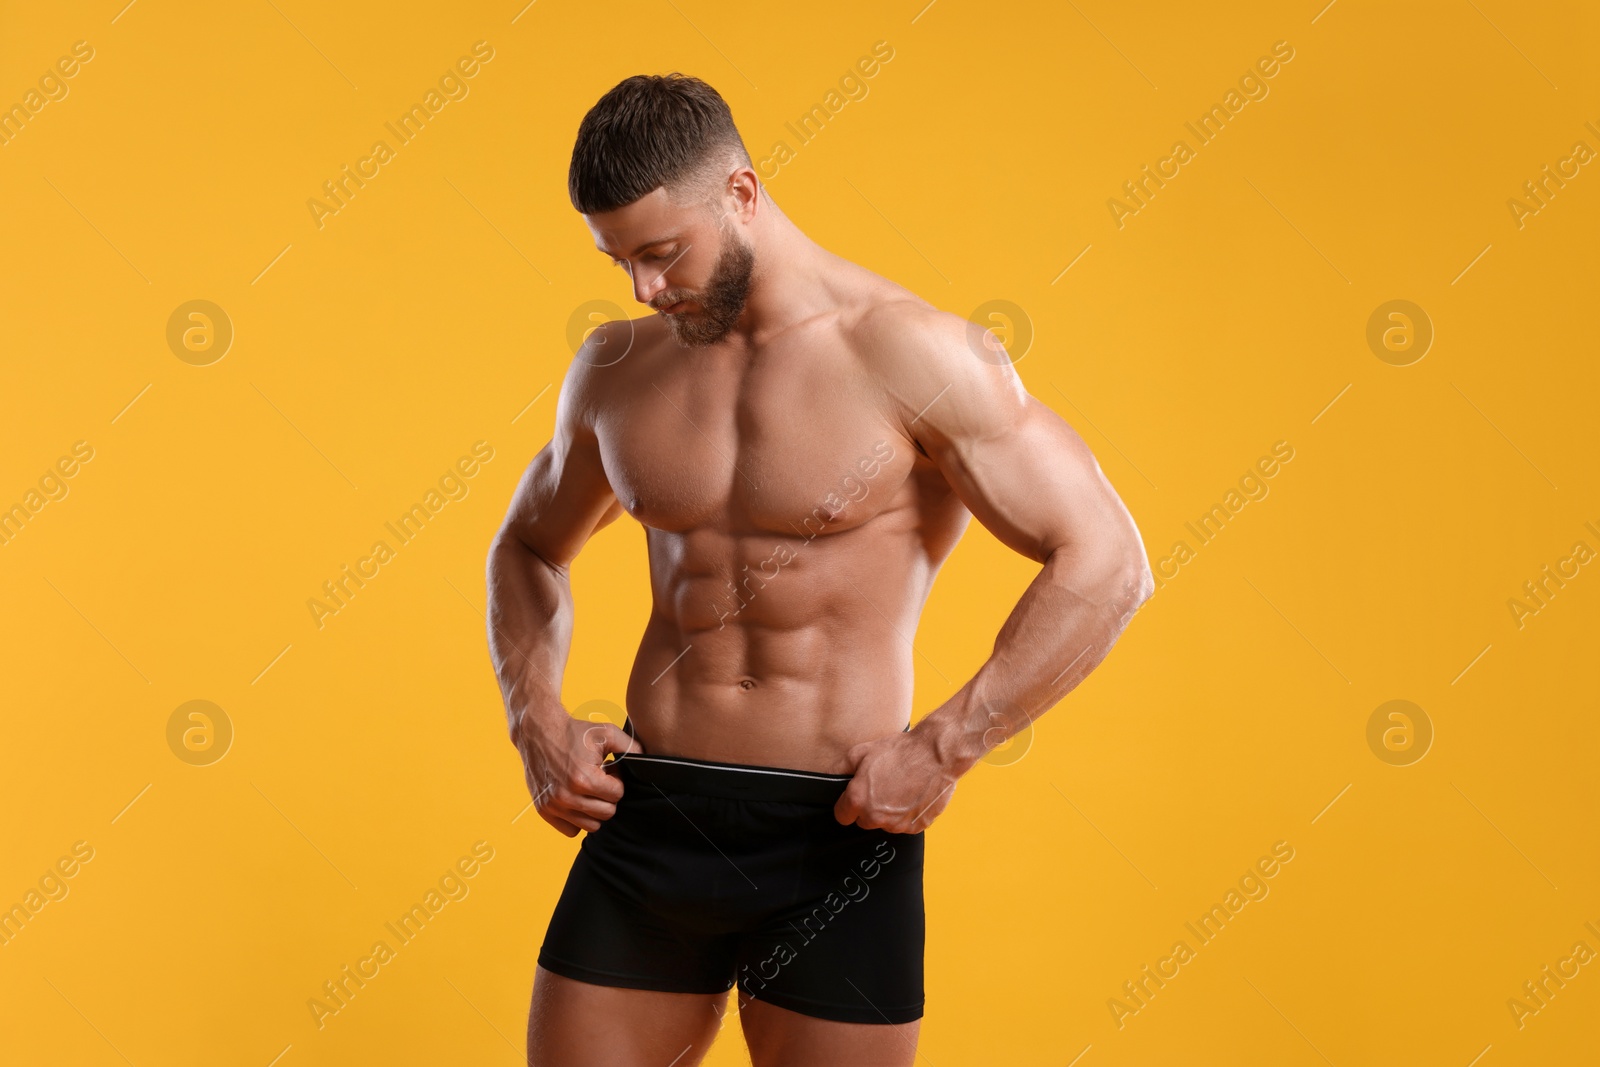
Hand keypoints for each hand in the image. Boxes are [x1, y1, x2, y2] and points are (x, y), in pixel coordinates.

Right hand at [512, 707, 641, 836]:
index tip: (608, 768)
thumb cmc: (575, 731)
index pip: (617, 795)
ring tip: (588, 787)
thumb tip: (651, 763)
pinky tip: (576, 797)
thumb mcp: (606, 733)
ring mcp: (553, 806)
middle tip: (599, 778)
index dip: (616, 780)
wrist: (537, 731)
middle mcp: (566, 797)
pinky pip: (571, 830)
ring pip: (591, 825)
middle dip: (607, 796)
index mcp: (583, 779)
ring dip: (594, 808)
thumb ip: (632, 748)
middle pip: (606, 813)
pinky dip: (577, 818)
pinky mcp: (543, 810)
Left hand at [833, 728, 959, 833]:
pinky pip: (905, 824)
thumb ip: (839, 768)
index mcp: (859, 800)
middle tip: (882, 787)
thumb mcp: (861, 752)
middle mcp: (876, 816)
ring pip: (885, 824)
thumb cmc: (900, 751)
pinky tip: (913, 795)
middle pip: (864, 821)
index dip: (847, 805)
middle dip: (869, 808)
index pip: (842, 816)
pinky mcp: (915, 826)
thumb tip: (827, 778)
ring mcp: (897, 824)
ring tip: (900, 788)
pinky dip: (907, 814)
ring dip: (889, 812)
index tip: (855, 797)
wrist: (936, 755)